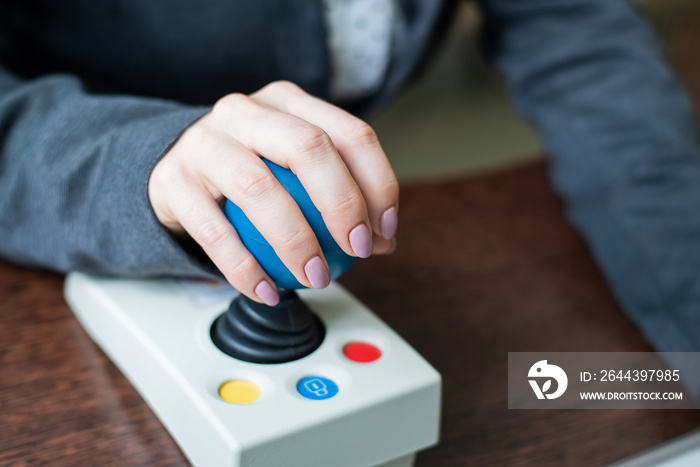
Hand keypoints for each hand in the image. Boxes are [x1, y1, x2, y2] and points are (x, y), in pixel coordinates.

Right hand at [148, 81, 398, 305]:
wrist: (170, 169)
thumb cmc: (245, 172)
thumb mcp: (293, 169)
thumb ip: (338, 196)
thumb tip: (383, 239)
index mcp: (287, 103)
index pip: (350, 133)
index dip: (378, 183)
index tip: (385, 229)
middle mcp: (245, 112)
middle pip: (308, 147)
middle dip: (343, 204)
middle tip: (358, 249)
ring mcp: (204, 143)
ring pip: (259, 188)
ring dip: (296, 241)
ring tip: (315, 277)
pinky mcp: (173, 181)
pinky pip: (215, 232)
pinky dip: (245, 269)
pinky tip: (268, 291)